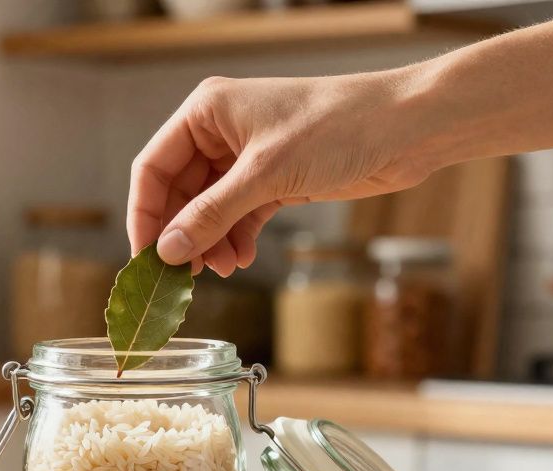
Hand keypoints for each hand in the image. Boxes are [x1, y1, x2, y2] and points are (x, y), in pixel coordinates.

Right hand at [127, 72, 435, 275]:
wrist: (406, 128)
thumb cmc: (339, 126)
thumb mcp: (266, 174)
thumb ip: (212, 214)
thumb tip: (169, 251)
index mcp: (207, 112)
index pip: (153, 167)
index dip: (145, 215)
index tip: (146, 259)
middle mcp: (222, 131)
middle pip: (179, 193)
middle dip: (182, 235)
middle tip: (181, 277)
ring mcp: (248, 157)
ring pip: (210, 209)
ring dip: (211, 242)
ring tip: (222, 270)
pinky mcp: (275, 179)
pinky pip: (239, 215)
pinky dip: (236, 239)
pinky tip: (240, 259)